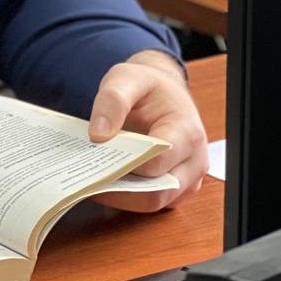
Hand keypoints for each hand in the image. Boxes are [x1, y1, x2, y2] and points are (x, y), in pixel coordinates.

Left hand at [88, 50, 208, 211]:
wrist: (163, 92)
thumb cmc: (148, 86)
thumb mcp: (126, 78)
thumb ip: (112, 101)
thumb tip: (98, 134)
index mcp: (187, 132)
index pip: (157, 165)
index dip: (126, 166)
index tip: (94, 161)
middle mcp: (194, 160)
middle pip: (157, 191)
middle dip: (120, 190)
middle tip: (86, 180)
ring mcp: (187, 178)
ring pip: (154, 202)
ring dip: (121, 197)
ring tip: (90, 183)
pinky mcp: (176, 187)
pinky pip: (151, 200)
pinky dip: (127, 197)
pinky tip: (102, 184)